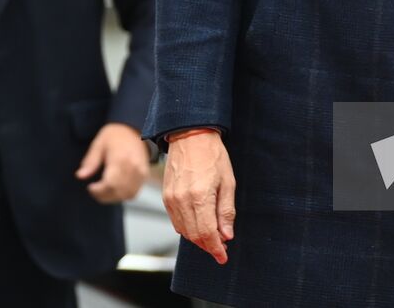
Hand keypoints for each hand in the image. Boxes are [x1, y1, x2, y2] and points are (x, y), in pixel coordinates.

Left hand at [75, 122, 149, 203]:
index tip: (90, 187)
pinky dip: (123, 195)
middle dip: (103, 196)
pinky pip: (133, 193)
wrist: (136, 129)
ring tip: (103, 191)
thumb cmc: (115, 135)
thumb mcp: (99, 144)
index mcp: (120, 159)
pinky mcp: (144, 176)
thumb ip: (90, 161)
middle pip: (118, 191)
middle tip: (94, 190)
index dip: (98, 191)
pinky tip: (114, 190)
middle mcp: (133, 167)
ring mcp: (140, 172)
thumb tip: (80, 176)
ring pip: (126, 195)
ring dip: (113, 197)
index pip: (110, 184)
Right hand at [161, 129, 235, 264]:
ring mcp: (171, 199)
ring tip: (212, 237)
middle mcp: (182, 200)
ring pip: (184, 231)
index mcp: (200, 196)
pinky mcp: (166, 197)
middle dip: (208, 246)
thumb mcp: (228, 182)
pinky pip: (176, 221)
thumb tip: (227, 234)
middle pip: (194, 236)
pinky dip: (187, 229)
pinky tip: (198, 226)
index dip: (216, 248)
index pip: (207, 233)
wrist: (190, 136)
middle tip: (221, 248)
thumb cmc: (212, 155)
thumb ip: (226, 211)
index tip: (223, 256)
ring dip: (198, 239)